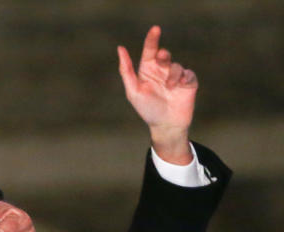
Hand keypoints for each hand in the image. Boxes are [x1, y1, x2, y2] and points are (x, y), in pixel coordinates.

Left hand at [118, 26, 195, 163]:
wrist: (165, 125)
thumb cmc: (147, 109)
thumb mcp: (133, 91)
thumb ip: (126, 71)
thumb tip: (120, 48)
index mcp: (148, 70)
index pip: (150, 51)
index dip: (152, 39)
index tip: (155, 29)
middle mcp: (162, 71)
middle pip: (164, 55)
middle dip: (163, 55)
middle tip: (161, 57)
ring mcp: (176, 76)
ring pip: (177, 66)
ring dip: (173, 75)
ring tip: (170, 86)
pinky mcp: (189, 83)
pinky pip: (189, 74)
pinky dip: (184, 78)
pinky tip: (180, 85)